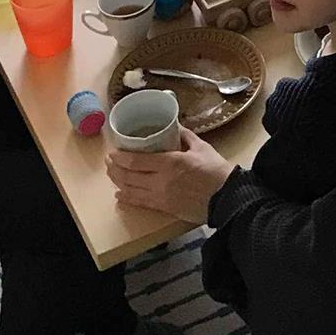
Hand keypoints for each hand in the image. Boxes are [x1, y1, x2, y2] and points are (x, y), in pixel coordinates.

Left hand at [107, 126, 231, 224]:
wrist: (226, 197)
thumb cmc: (216, 170)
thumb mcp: (201, 147)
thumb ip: (185, 136)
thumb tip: (175, 127)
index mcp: (170, 162)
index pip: (136, 161)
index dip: (120, 157)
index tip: (113, 152)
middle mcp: (160, 180)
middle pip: (129, 176)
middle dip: (115, 169)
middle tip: (108, 162)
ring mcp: (160, 196)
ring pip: (131, 191)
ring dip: (118, 183)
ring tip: (112, 175)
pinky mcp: (164, 208)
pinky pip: (140, 203)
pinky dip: (127, 199)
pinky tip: (120, 195)